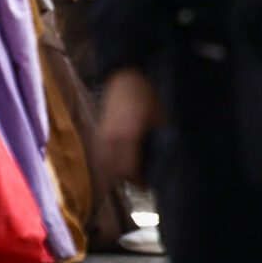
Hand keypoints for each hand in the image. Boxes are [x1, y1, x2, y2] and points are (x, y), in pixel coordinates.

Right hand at [96, 68, 159, 186]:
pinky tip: (122, 161)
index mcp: (128, 137)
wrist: (125, 79)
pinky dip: (111, 164)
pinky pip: (102, 157)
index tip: (150, 183)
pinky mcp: (98, 134)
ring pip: (107, 166)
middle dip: (131, 178)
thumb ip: (161, 140)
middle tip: (144, 179)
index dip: (140, 180)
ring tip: (134, 171)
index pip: (130, 170)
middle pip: (118, 172)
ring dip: (119, 172)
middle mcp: (112, 140)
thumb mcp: (160, 119)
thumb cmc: (147, 97)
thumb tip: (163, 160)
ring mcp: (102, 137)